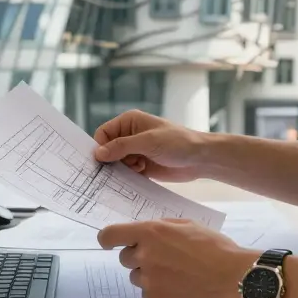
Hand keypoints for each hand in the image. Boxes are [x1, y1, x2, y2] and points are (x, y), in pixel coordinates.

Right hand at [93, 109, 207, 181]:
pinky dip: (129, 176)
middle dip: (111, 160)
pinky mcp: (142, 166)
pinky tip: (141, 174)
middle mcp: (130, 135)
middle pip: (107, 150)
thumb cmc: (177, 143)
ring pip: (115, 163)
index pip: (103, 133)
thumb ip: (122, 146)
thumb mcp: (148, 142)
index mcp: (129, 121)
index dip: (101, 147)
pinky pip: (126, 173)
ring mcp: (136, 151)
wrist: (200, 159)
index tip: (103, 162)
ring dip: (122, 169)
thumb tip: (98, 153)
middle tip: (121, 168)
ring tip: (138, 168)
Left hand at [97, 219, 255, 297]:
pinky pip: (148, 293)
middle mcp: (144, 256)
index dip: (107, 238)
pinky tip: (180, 286)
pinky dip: (160, 290)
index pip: (110, 235)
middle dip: (139, 256)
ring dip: (150, 274)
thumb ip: (161, 227)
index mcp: (151, 232)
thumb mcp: (188, 225)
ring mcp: (149, 281)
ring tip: (177, 273)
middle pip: (125, 257)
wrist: (232, 278)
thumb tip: (144, 232)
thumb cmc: (214, 248)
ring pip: (137, 276)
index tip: (109, 242)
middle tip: (164, 257)